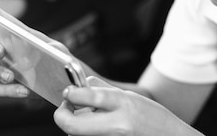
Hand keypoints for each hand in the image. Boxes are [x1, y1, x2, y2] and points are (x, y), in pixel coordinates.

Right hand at [0, 0, 66, 98]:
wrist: (61, 82)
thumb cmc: (56, 59)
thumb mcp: (57, 50)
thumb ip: (51, 48)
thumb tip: (40, 51)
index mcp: (12, 31)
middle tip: (1, 52)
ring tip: (11, 76)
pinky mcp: (1, 83)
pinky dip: (6, 90)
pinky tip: (23, 90)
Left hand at [54, 77, 201, 135]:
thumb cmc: (154, 118)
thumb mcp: (133, 97)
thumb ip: (106, 90)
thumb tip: (83, 84)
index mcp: (124, 104)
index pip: (88, 96)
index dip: (71, 94)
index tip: (69, 92)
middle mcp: (117, 125)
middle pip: (72, 125)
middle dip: (62, 115)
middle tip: (66, 107)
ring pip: (77, 134)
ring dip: (76, 124)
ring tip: (90, 117)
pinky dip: (86, 132)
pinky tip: (99, 126)